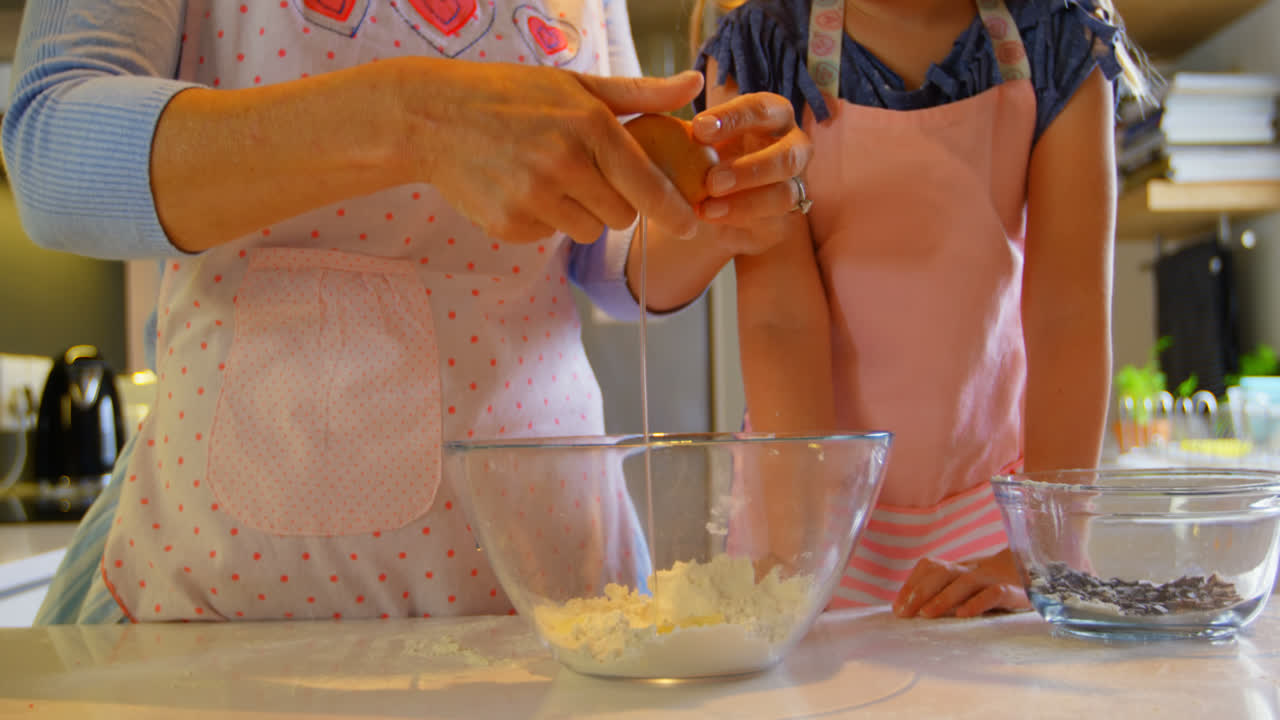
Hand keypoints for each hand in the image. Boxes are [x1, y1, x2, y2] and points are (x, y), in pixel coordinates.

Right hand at [401, 60, 704, 244]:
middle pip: (622, 217)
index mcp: (590, 127)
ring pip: (587, 231)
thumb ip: (640, 94)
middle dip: (614, 204)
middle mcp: (566, 165)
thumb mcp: (577, 84)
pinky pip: (550, 236)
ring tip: (549, 178)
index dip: (676, 212)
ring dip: (579, 214)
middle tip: (586, 176)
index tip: (693, 226)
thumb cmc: (511, 95)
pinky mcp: (511, 224)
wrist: (434, 117)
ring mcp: (536, 198)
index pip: (649, 186)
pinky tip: (520, 188)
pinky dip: (544, 220)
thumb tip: (694, 84)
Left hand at [692, 90, 813, 254]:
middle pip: (789, 155)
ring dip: (745, 201)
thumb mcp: (695, 140)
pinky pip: (773, 222)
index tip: (698, 129)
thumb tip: (669, 108)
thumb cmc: (705, 158)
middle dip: (750, 169)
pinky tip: (711, 217)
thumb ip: (692, 130)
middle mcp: (793, 148)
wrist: (709, 204)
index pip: (762, 108)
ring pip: (785, 193)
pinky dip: (740, 219)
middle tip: (711, 181)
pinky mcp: (785, 219)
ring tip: (706, 207)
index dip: (733, 117)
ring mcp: (795, 185)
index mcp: (772, 116)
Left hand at [893, 549, 1030, 618]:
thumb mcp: (971, 590)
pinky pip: (993, 593)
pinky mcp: (1014, 591)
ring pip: (964, 581)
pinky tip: (963, 614)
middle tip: (905, 613)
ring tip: (926, 614)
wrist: (1044, 576)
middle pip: (942, 571)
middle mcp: (974, 569)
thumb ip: (947, 595)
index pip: (930, 567)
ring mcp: (993, 578)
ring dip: (942, 597)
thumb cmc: (999, 588)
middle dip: (919, 591)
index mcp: (961, 568)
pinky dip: (977, 602)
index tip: (898, 608)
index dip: (911, 584)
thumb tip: (913, 612)